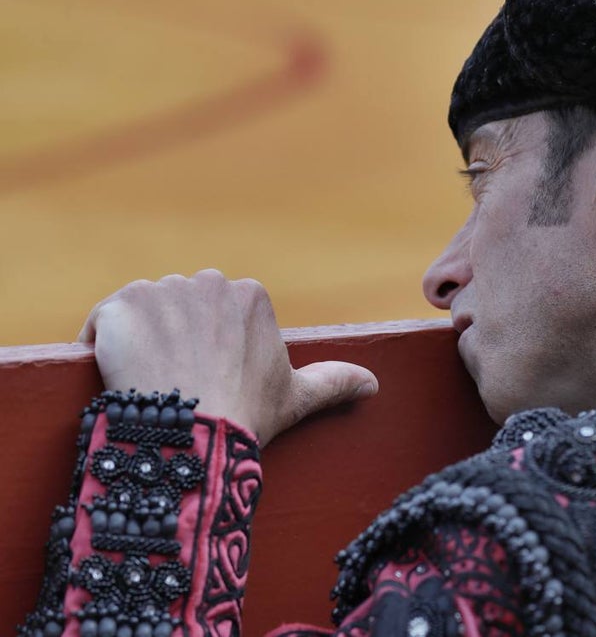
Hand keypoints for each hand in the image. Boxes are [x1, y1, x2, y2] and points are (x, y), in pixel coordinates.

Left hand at [77, 269, 377, 443]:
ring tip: (147, 385)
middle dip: (174, 340)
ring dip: (139, 342)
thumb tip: (374, 384)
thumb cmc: (247, 415)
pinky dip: (100, 345)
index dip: (208, 349)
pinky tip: (114, 376)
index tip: (206, 381)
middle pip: (179, 307)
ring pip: (143, 313)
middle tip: (175, 386)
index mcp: (250, 294)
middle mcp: (207, 281)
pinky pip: (102, 322)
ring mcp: (162, 290)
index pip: (216, 314)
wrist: (193, 433)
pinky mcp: (120, 306)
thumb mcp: (297, 397)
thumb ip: (334, 381)